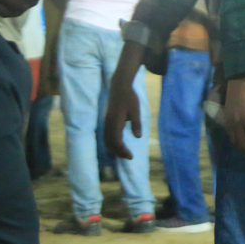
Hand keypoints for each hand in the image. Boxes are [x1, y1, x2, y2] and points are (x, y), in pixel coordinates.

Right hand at [104, 40, 146, 158]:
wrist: (119, 87)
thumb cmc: (129, 98)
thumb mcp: (136, 110)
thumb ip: (136, 124)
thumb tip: (138, 137)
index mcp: (115, 123)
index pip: (117, 142)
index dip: (123, 151)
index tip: (131, 156)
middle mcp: (108, 124)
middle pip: (110, 143)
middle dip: (118, 152)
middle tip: (129, 157)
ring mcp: (106, 122)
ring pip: (107, 140)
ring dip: (114, 148)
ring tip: (124, 152)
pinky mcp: (107, 120)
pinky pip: (107, 135)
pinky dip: (111, 142)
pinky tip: (118, 143)